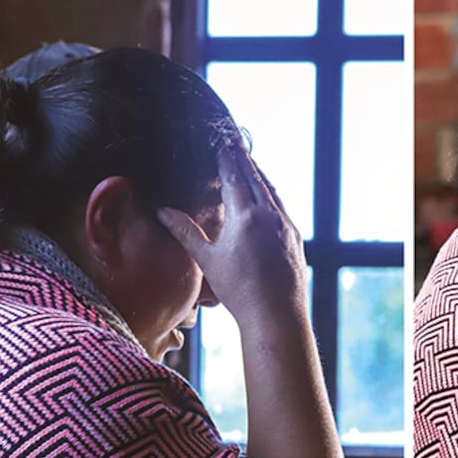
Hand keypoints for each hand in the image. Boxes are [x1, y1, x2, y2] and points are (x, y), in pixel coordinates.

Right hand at [157, 146, 306, 329]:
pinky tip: (267, 197)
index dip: (227, 159)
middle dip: (244, 160)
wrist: (276, 315)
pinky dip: (271, 195)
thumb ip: (185, 231)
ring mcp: (286, 226)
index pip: (234, 177)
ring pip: (272, 191)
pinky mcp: (295, 238)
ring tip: (250, 164)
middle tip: (235, 143)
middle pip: (255, 178)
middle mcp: (270, 215)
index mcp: (245, 216)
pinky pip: (282, 207)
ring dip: (259, 175)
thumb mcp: (207, 259)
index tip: (223, 142)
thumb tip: (162, 211)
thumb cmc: (239, 290)